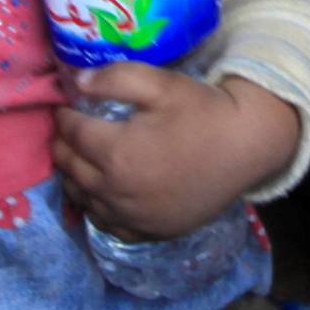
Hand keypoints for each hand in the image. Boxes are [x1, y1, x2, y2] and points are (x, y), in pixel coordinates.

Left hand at [54, 68, 299, 240]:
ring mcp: (133, 215)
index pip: (72, 133)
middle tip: (68, 131)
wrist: (247, 147)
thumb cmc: (205, 111)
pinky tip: (99, 193)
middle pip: (71, 167)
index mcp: (117, 151)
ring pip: (83, 198)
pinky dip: (94, 207)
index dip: (64, 116)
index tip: (66, 106)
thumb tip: (77, 82)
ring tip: (77, 158)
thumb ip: (116, 78)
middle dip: (63, 145)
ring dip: (73, 176)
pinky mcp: (149, 230)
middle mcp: (117, 189)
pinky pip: (106, 223)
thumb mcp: (163, 84)